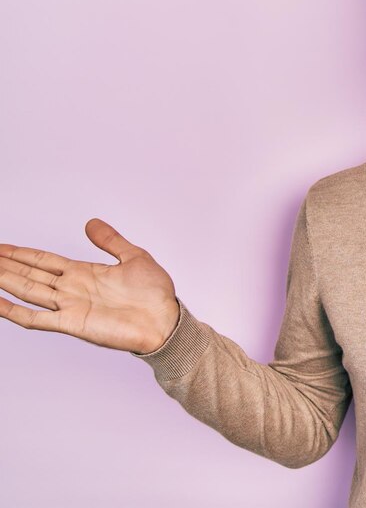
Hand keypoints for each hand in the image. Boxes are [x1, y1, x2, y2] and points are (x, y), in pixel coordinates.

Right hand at [0, 218, 179, 353]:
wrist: (167, 321)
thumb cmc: (155, 294)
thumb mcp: (134, 256)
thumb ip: (111, 241)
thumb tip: (91, 223)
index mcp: (84, 273)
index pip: (43, 261)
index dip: (21, 254)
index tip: (1, 247)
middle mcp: (72, 289)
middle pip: (29, 274)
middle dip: (6, 265)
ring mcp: (70, 306)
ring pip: (27, 291)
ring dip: (5, 281)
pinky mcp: (73, 324)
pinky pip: (36, 319)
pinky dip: (14, 311)